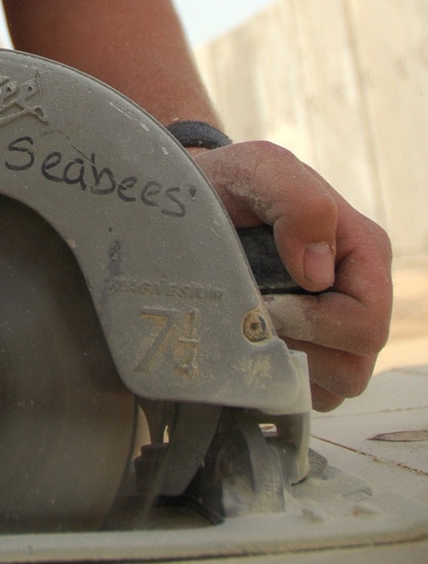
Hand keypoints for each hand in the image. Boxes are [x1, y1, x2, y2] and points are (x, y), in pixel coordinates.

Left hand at [194, 141, 392, 410]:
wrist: (195, 203)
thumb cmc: (232, 185)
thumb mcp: (260, 170)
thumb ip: (298, 201)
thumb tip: (320, 272)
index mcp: (363, 252)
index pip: (366, 319)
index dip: (317, 323)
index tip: (268, 304)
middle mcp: (357, 295)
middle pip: (356, 362)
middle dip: (299, 347)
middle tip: (252, 318)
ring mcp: (335, 330)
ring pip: (338, 385)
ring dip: (287, 365)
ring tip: (250, 329)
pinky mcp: (310, 353)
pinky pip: (311, 393)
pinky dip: (278, 379)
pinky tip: (249, 346)